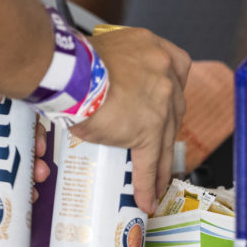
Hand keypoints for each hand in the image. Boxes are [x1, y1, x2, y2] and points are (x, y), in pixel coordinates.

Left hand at [0, 66, 49, 213]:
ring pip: (7, 168)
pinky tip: (24, 198)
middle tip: (42, 152)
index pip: (8, 105)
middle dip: (35, 145)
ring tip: (37, 176)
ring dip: (29, 172)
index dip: (29, 113)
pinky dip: (10, 198)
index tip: (42, 120)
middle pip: (14, 138)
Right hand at [69, 28, 189, 214]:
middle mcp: (164, 73)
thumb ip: (119, 67)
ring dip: (161, 165)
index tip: (166, 103)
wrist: (70, 72)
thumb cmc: (77, 60)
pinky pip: (149, 160)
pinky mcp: (147, 131)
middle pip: (173, 110)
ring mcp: (160, 104)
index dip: (171, 91)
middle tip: (157, 146)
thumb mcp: (107, 50)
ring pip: (165, 140)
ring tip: (155, 183)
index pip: (176, 71)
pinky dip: (148, 181)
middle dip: (166, 131)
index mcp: (154, 48)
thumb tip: (108, 88)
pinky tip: (146, 197)